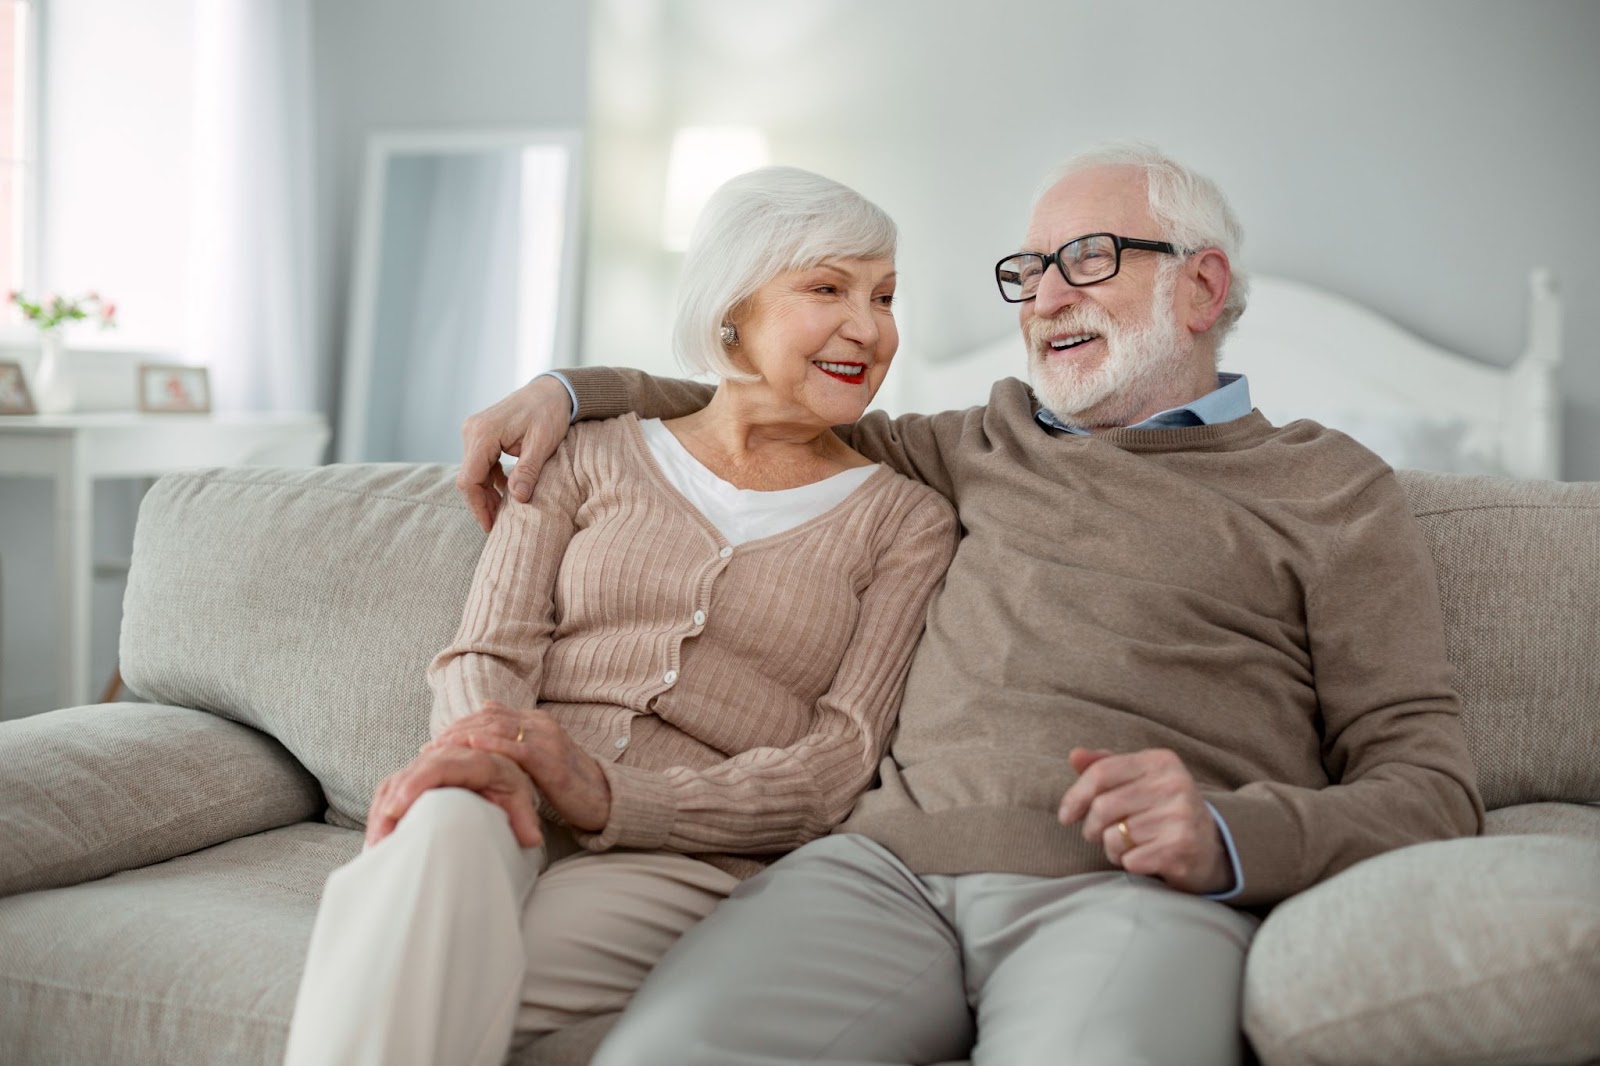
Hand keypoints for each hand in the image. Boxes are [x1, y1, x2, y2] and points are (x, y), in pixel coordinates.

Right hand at [366, 744, 542, 848]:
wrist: (503, 770)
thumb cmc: (511, 788)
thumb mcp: (521, 800)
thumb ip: (523, 818)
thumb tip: (532, 839)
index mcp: (475, 760)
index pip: (440, 767)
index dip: (415, 785)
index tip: (396, 809)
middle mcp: (447, 757)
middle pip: (411, 774)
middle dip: (391, 805)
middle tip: (379, 839)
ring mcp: (428, 764)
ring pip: (397, 781)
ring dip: (381, 812)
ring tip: (375, 845)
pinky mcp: (416, 774)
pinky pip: (392, 787)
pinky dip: (381, 810)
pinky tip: (377, 837)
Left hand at [428, 701, 612, 832]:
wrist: (603, 798)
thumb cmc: (568, 782)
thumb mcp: (539, 757)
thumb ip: (516, 740)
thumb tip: (488, 716)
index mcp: (536, 721)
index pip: (491, 714)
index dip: (462, 724)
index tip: (438, 739)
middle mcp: (541, 724)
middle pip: (490, 717)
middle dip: (457, 730)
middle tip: (432, 745)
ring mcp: (547, 739)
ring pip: (498, 728)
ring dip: (465, 737)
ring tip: (441, 749)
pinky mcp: (551, 760)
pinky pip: (516, 749)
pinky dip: (490, 746)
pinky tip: (470, 750)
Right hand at [457, 375, 574, 531]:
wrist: (551, 390)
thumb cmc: (549, 413)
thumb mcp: (542, 444)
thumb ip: (528, 471)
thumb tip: (518, 500)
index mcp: (483, 433)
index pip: (470, 479)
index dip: (478, 506)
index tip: (491, 526)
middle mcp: (472, 431)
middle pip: (468, 478)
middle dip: (481, 503)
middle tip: (497, 525)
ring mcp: (475, 431)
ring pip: (472, 472)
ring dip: (486, 493)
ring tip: (502, 513)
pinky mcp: (482, 434)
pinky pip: (480, 463)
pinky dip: (491, 480)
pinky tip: (506, 491)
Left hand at [1057, 747, 1230, 894]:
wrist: (1211, 847)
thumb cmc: (1163, 810)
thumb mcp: (1139, 781)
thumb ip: (1106, 767)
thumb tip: (1075, 756)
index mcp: (1161, 761)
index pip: (1101, 773)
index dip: (1075, 796)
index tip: (1065, 816)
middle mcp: (1174, 784)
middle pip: (1102, 807)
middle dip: (1091, 827)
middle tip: (1097, 835)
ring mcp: (1181, 817)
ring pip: (1113, 837)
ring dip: (1111, 848)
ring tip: (1128, 845)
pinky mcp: (1182, 848)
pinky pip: (1130, 860)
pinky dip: (1128, 863)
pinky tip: (1143, 857)